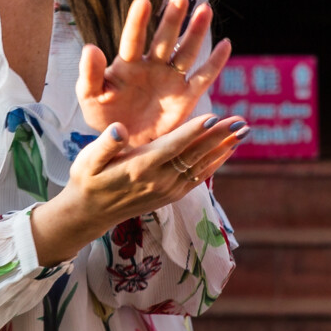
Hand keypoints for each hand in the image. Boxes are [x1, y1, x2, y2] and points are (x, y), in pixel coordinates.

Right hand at [29, 112, 249, 266]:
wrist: (90, 213)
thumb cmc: (87, 178)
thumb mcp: (87, 160)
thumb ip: (104, 144)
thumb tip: (120, 130)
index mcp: (139, 167)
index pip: (172, 146)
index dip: (193, 132)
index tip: (214, 117)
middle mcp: (158, 180)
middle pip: (194, 155)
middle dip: (219, 137)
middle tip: (242, 121)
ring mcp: (167, 190)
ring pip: (201, 165)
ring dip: (223, 148)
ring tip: (243, 131)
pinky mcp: (171, 195)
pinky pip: (199, 178)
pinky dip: (215, 163)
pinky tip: (228, 150)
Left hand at [77, 0, 231, 147]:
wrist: (123, 143)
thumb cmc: (103, 116)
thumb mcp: (90, 97)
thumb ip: (90, 74)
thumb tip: (90, 47)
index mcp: (127, 65)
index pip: (133, 39)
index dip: (138, 20)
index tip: (143, 0)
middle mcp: (152, 66)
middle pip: (165, 39)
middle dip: (172, 19)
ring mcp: (170, 79)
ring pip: (186, 51)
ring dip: (196, 32)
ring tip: (205, 9)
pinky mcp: (186, 97)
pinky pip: (203, 77)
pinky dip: (215, 62)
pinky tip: (225, 44)